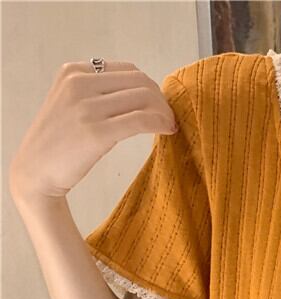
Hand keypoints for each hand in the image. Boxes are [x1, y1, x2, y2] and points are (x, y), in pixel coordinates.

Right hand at [9, 60, 177, 201]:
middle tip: (169, 119)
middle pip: (140, 82)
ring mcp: (87, 107)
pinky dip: (160, 124)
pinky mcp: (96, 132)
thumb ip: (97, 93)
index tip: (159, 107)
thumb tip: (142, 94)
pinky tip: (167, 132)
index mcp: (74, 72)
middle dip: (162, 100)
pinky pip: (141, 120)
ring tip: (169, 127)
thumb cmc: (59, 142)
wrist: (36, 170)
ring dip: (165, 113)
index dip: (151, 88)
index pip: (128, 70)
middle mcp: (79, 83)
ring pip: (145, 98)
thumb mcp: (71, 104)